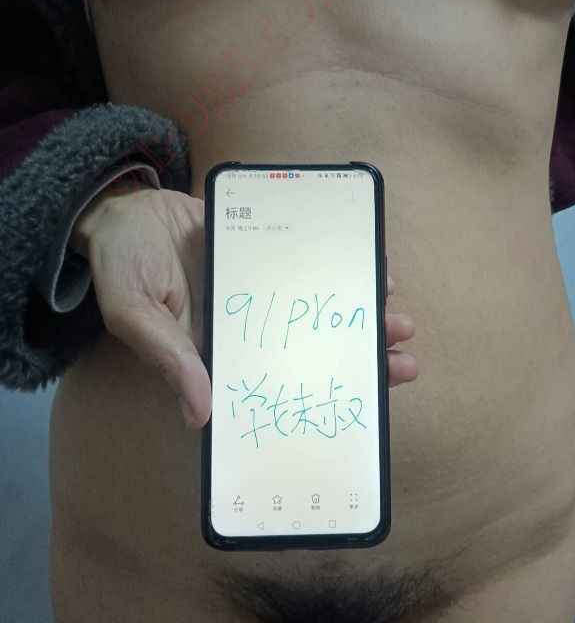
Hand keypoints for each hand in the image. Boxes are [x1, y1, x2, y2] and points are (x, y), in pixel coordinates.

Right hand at [71, 181, 418, 428]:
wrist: (129, 207)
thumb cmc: (122, 265)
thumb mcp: (134, 312)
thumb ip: (168, 357)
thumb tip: (199, 415)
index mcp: (224, 353)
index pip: (281, 385)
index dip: (322, 396)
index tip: (365, 404)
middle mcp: (254, 328)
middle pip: (315, 350)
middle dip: (362, 358)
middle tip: (403, 363)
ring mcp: (267, 290)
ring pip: (324, 310)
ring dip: (364, 316)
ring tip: (400, 319)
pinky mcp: (274, 252)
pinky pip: (317, 265)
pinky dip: (347, 269)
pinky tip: (377, 271)